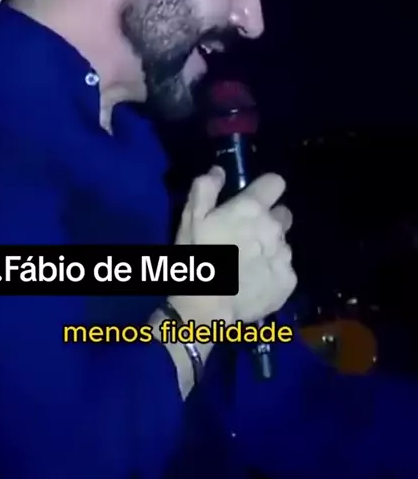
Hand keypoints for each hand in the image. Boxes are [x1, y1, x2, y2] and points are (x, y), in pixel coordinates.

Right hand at [176, 167, 296, 323]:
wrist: (205, 307)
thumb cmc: (196, 257)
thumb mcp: (191, 218)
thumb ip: (206, 188)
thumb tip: (219, 171)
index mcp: (252, 208)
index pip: (276, 183)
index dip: (265, 188)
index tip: (254, 198)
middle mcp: (275, 228)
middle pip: (282, 214)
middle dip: (269, 221)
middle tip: (247, 235)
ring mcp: (284, 256)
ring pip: (283, 244)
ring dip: (269, 248)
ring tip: (247, 263)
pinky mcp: (288, 281)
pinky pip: (284, 270)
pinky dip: (272, 273)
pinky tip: (254, 281)